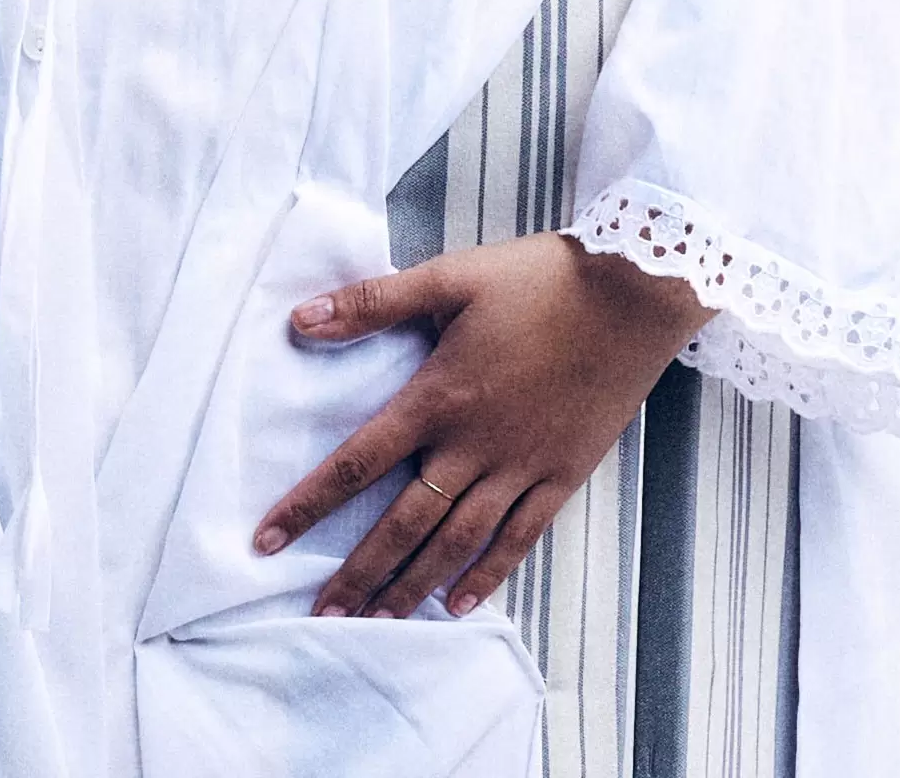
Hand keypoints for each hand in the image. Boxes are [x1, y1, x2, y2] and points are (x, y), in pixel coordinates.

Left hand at [254, 234, 709, 619]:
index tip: (267, 541)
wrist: (633, 293)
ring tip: (377, 622)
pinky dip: (487, 574)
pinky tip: (458, 603)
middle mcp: (474, 445)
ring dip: (412, 585)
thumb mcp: (450, 277)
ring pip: (456, 542)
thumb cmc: (539, 279)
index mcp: (438, 397)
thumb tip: (300, 319)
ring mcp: (521, 467)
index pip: (358, 461)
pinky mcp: (563, 475)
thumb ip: (373, 302)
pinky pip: (519, 539)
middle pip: (404, 523)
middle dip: (359, 573)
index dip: (309, 504)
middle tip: (322, 615)